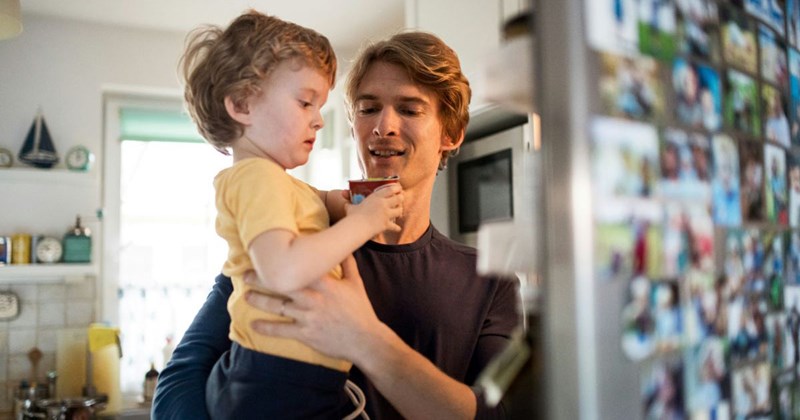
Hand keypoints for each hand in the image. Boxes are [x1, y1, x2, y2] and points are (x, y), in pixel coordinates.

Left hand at [244, 255, 381, 361]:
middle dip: (262, 279)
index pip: (300, 268)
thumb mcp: (356, 284)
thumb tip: (344, 247)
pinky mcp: (305, 334)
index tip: (268, 256)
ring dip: (259, 301)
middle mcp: (313, 299)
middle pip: (282, 285)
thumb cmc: (361, 311)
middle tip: (246, 274)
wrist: (365, 339)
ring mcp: (308, 317)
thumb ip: (347, 264)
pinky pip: (281, 330)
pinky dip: (266, 328)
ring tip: (246, 296)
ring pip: (278, 307)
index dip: (282, 262)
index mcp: (325, 284)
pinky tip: (253, 325)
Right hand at [346, 183, 403, 234]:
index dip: (396, 188)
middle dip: (401, 198)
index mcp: (376, 197)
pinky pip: (395, 226)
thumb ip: (349, 203)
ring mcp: (386, 214)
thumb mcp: (350, 207)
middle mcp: (383, 204)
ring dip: (400, 211)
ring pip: (399, 211)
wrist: (357, 227)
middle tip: (401, 198)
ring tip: (399, 211)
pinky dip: (396, 228)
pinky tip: (398, 228)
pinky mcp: (386, 224)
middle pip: (398, 198)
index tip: (398, 188)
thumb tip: (344, 199)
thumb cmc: (353, 216)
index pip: (390, 189)